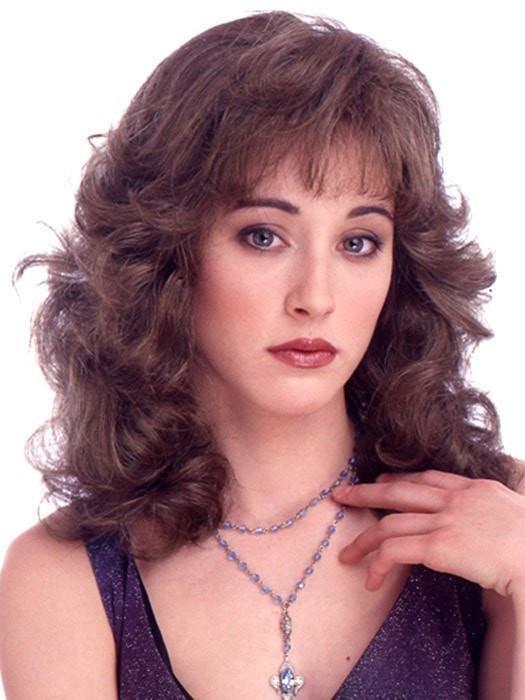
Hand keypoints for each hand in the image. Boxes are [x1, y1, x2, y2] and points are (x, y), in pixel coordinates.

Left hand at [331, 469, 524, 596]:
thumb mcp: (514, 512)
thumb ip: (490, 511)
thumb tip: (480, 526)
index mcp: (475, 488)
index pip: (428, 478)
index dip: (400, 480)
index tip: (382, 482)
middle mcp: (455, 499)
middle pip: (399, 490)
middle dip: (366, 492)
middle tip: (343, 495)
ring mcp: (445, 520)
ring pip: (390, 523)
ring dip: (364, 540)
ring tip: (347, 554)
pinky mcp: (439, 544)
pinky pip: (396, 551)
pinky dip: (379, 564)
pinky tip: (371, 578)